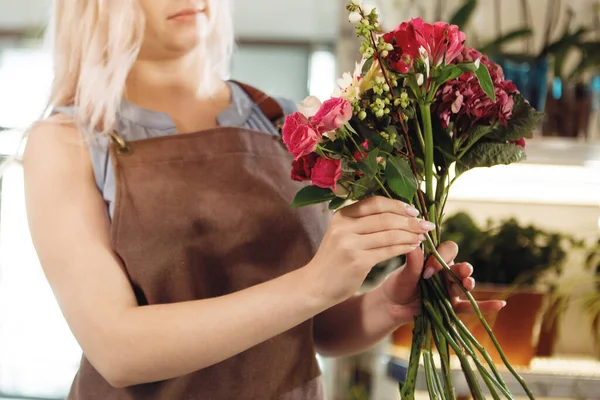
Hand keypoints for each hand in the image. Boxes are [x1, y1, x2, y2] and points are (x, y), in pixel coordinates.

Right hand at [305, 196, 435, 305]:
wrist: (315, 285)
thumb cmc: (334, 260)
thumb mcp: (342, 234)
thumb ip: (362, 222)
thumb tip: (396, 213)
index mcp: (341, 215)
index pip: (375, 202)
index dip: (397, 205)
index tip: (414, 210)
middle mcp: (344, 226)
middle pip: (385, 217)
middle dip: (410, 220)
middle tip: (426, 224)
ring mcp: (349, 243)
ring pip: (389, 234)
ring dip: (410, 234)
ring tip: (423, 236)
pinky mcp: (357, 261)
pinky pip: (388, 251)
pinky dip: (404, 248)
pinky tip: (413, 247)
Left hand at [378, 241, 505, 324]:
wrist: (392, 306)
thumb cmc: (398, 285)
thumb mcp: (403, 274)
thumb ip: (412, 262)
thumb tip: (415, 243)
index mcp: (437, 259)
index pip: (448, 250)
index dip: (441, 258)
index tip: (426, 270)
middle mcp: (447, 273)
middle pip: (460, 266)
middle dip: (461, 268)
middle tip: (461, 270)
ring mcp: (451, 290)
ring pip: (465, 285)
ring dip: (469, 282)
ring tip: (469, 283)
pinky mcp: (452, 307)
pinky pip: (471, 307)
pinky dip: (486, 306)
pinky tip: (501, 304)